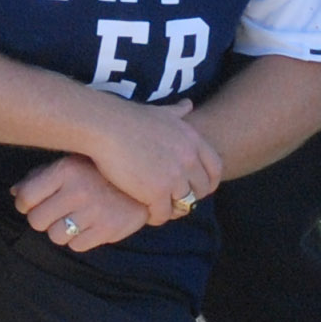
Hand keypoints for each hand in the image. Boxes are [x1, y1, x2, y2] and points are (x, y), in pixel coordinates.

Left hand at [10, 154, 150, 252]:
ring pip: (55, 237)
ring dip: (61, 231)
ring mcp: (94, 211)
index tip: (32, 204)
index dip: (25, 204)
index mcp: (65, 170)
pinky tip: (88, 226)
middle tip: (54, 213)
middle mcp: (78, 190)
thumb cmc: (99, 172)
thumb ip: (40, 177)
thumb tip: (15, 192)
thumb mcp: (70, 164)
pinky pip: (76, 246)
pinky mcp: (107, 229)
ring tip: (73, 220)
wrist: (144, 183)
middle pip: (36, 221)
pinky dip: (79, 240)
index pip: (25, 198)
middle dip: (42, 219)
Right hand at [78, 92, 222, 225]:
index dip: (208, 182)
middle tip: (173, 201)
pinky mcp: (156, 192)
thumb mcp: (160, 112)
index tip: (195, 188)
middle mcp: (188, 159)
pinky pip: (163, 214)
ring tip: (158, 208)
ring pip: (183, 205)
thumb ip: (177, 111)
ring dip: (172, 209)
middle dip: (190, 198)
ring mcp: (174, 177)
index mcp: (192, 141)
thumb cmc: (128, 118)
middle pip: (201, 190)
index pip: (215, 168)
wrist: (105, 126)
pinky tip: (146, 212)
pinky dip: (156, 217)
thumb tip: (188, 105)